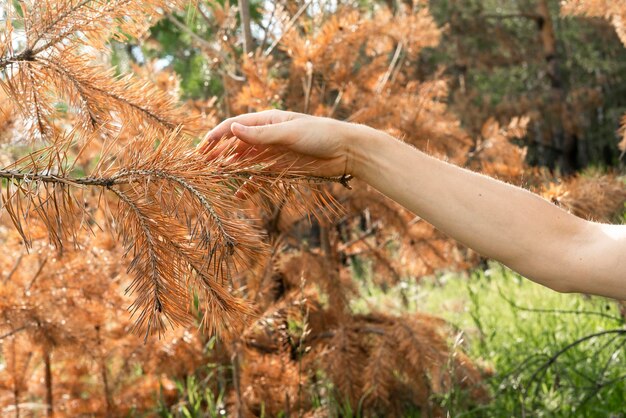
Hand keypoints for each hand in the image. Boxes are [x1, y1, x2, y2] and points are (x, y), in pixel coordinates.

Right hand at [196, 110, 354, 177]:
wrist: (347, 151)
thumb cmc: (321, 134)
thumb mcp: (289, 133)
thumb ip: (261, 135)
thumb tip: (232, 130)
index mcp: (268, 121)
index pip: (235, 126)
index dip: (217, 136)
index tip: (201, 149)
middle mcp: (268, 135)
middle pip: (237, 144)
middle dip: (219, 154)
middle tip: (202, 167)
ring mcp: (274, 152)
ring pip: (246, 161)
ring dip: (231, 170)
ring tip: (215, 180)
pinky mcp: (283, 168)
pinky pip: (261, 177)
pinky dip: (249, 185)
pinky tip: (240, 195)